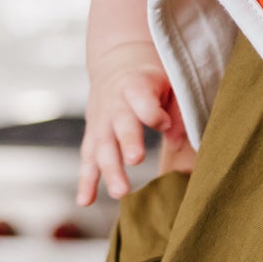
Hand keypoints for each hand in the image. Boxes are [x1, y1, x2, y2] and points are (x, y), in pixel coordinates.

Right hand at [76, 43, 174, 205]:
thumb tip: (177, 142)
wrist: (117, 60)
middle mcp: (115, 104)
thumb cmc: (151, 76)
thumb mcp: (169, 82)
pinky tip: (85, 201)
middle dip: (127, 142)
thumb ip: (176, 111)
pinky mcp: (93, 135)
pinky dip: (85, 181)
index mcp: (135, 86)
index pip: (141, 100)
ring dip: (109, 170)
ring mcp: (101, 121)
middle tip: (135, 160)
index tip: (163, 123)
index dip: (153, 113)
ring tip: (120, 192)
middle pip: (120, 125)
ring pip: (102, 147)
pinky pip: (88, 159)